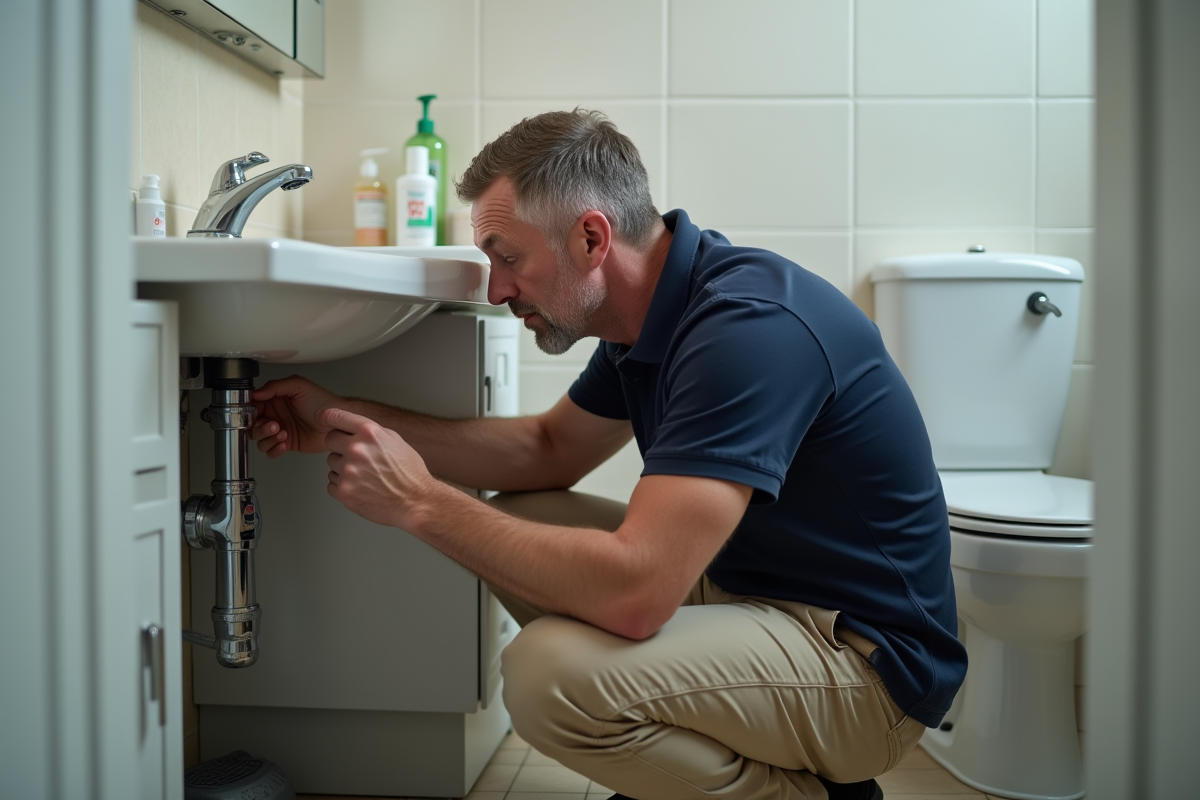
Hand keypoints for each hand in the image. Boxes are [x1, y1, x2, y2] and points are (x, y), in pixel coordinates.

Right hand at [252, 376, 341, 456]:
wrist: (337, 423)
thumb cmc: (323, 402)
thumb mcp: (299, 386)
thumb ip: (275, 386)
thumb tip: (256, 392)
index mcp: (275, 399)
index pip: (253, 406)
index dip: (250, 411)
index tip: (255, 414)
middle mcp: (275, 415)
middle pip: (252, 425)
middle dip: (260, 427)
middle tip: (274, 425)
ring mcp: (280, 430)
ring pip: (259, 439)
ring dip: (267, 438)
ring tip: (282, 433)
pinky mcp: (286, 444)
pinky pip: (270, 450)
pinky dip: (273, 449)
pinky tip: (284, 443)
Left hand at [323, 407, 438, 530]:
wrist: (415, 502)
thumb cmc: (409, 473)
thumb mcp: (396, 441)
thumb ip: (372, 432)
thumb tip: (353, 428)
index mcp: (370, 433)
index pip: (337, 417)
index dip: (328, 416)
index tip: (322, 417)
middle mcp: (357, 449)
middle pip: (330, 440)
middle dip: (340, 446)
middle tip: (355, 456)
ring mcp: (349, 471)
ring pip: (331, 463)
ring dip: (342, 468)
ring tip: (364, 476)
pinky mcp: (344, 491)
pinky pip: (331, 484)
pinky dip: (343, 486)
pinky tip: (360, 488)